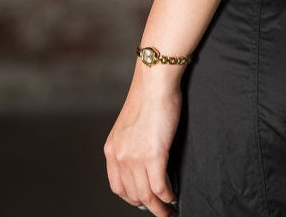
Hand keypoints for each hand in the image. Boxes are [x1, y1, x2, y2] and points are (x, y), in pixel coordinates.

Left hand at [104, 74, 181, 214]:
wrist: (155, 81)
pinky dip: (168, 197)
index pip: (118, 186)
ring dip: (159, 207)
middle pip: (133, 194)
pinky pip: (160, 188)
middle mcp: (120, 156)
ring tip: (169, 209)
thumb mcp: (130, 125)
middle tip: (161, 209)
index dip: (132, 197)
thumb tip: (144, 164)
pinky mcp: (154, 155)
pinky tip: (173, 196)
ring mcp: (136, 157)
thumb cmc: (149, 96)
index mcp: (112, 149)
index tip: (144, 201)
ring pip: (146, 196)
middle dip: (148, 206)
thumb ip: (132, 146)